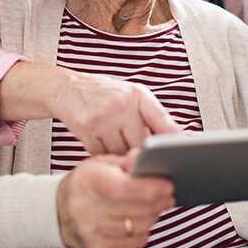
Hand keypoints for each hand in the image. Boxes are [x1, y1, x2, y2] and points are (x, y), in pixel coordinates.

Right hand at [0, 62, 181, 153]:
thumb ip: (153, 116)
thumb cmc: (107, 95)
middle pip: (141, 145)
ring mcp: (103, 117)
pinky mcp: (86, 129)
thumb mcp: (133, 96)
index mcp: (139, 95)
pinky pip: (102, 155)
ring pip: (121, 153)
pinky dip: (104, 156)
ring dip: (121, 157)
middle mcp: (122, 104)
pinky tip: (102, 144)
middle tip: (142, 159)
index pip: (163, 122)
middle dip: (141, 154)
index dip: (171, 143)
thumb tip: (176, 141)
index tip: (178, 157)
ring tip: (117, 145)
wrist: (69, 88)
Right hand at [57, 149, 174, 247]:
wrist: (60, 209)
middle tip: (168, 194)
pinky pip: (133, 242)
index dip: (149, 187)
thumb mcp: (100, 163)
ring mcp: (91, 231)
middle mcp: (86, 208)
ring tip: (156, 205)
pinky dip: (143, 230)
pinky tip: (142, 219)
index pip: (121, 188)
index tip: (168, 185)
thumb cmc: (87, 182)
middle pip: (133, 210)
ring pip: (137, 227)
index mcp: (87, 181)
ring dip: (153, 216)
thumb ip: (123, 160)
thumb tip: (141, 157)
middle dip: (158, 202)